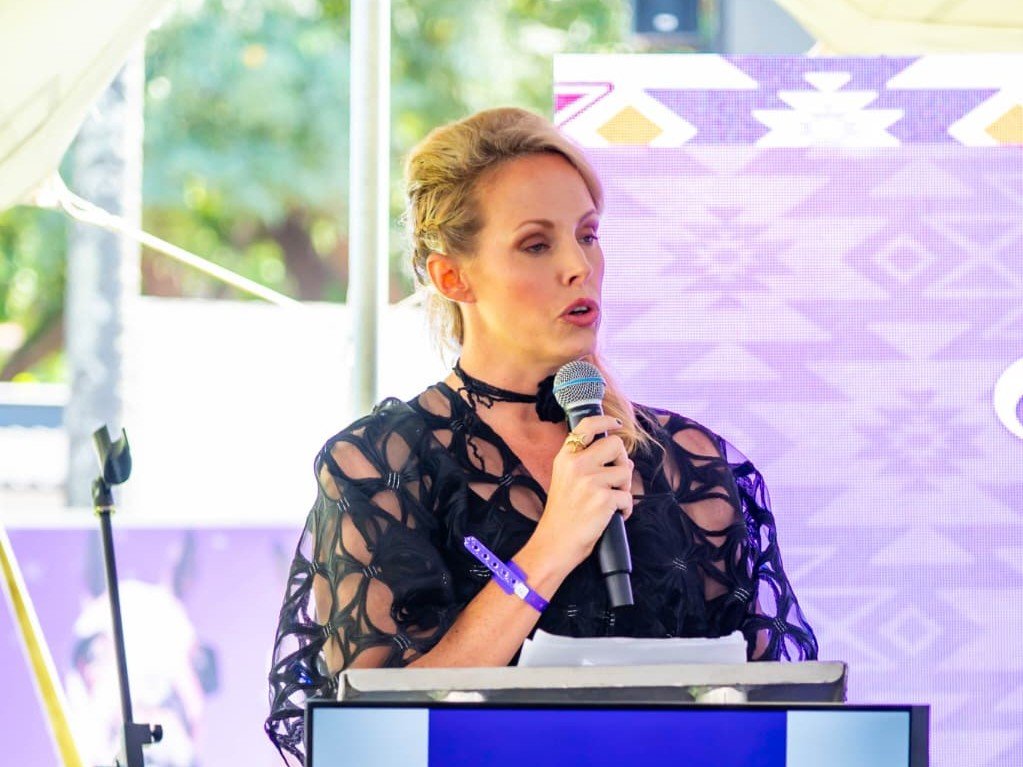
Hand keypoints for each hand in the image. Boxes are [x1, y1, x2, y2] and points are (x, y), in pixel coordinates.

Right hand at [528, 415, 633, 573]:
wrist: (555, 542)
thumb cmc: (563, 514)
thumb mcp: (565, 480)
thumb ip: (588, 464)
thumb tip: (624, 460)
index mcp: (566, 458)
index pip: (587, 426)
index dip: (606, 421)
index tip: (616, 424)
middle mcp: (577, 464)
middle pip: (616, 444)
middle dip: (622, 461)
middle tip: (616, 478)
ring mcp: (591, 481)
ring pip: (626, 472)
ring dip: (624, 488)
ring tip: (611, 502)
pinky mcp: (604, 499)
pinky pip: (628, 497)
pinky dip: (625, 509)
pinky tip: (613, 516)